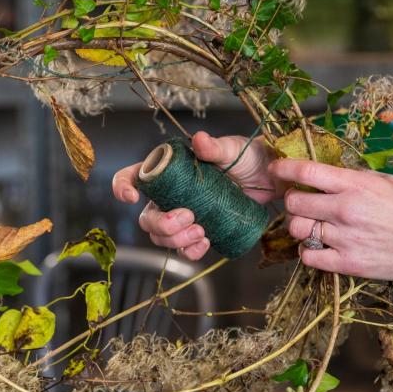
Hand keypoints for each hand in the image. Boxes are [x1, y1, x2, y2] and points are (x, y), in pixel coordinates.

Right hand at [112, 131, 275, 260]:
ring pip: (162, 237)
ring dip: (176, 240)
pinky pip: (184, 250)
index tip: (132, 197)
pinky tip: (205, 243)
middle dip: (162, 224)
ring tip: (202, 232)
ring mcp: (182, 215)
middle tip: (189, 217)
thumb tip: (199, 140)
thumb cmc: (247, 157)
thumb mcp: (231, 149)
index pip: (132, 177)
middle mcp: (169, 194)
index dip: (122, 188)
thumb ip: (215, 147)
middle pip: (147, 217)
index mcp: (167, 170)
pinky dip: (190, 251)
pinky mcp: (199, 232)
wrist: (270, 178)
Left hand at [272, 159, 392, 283]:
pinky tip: (319, 246)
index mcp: (355, 185)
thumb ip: (351, 178)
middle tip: (302, 203)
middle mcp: (346, 210)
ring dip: (299, 226)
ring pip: (297, 229)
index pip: (306, 172)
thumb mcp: (383, 181)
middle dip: (292, 200)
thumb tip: (321, 174)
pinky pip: (308, 257)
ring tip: (313, 225)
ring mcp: (345, 239)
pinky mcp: (347, 264)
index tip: (276, 168)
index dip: (283, 168)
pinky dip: (308, 251)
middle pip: (293, 202)